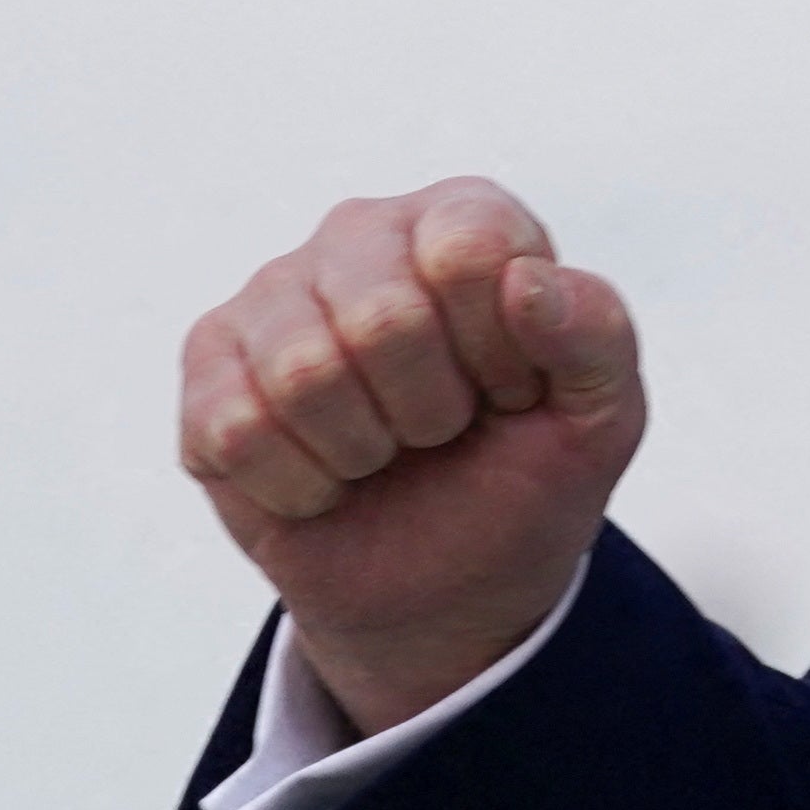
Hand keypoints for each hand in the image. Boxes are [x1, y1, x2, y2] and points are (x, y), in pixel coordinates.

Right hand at [177, 177, 645, 736]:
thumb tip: (526, 281)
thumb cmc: (523, 479)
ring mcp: (272, 293)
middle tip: (439, 431)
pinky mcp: (208, 363)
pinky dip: (300, 487)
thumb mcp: (601, 419)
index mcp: (460, 219)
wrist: (445, 590)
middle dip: (427, 414)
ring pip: (301, 375)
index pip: (467, 252)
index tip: (510, 392)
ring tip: (380, 453)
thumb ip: (597, 335)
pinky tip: (323, 478)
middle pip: (381, 319)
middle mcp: (360, 233)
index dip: (496, 352)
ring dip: (361, 453)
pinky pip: (236, 427)